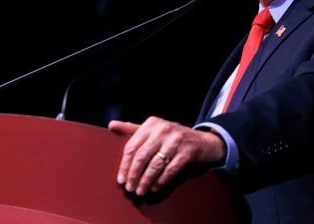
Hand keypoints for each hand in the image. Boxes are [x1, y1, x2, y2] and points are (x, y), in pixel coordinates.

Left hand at [108, 116, 225, 195]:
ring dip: (146, 181)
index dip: (125, 165)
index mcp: (152, 123)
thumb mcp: (153, 130)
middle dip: (134, 175)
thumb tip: (111, 125)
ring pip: (155, 165)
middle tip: (130, 188)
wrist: (202, 141)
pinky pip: (170, 170)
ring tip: (140, 191)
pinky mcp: (188, 152)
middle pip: (142, 156)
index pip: (132, 146)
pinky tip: (154, 187)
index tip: (121, 179)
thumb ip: (132, 129)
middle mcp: (163, 129)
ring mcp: (177, 140)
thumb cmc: (172, 137)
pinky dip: (161, 181)